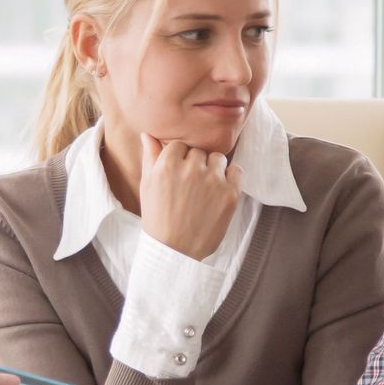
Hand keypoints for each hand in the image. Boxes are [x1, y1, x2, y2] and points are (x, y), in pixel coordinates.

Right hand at [138, 133, 242, 260]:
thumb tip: (148, 134)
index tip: (179, 173)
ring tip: (205, 189)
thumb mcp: (147, 186)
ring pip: (218, 158)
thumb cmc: (158, 218)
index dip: (180, 158)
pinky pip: (236, 170)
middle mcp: (191, 169)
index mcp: (167, 165)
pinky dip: (231, 178)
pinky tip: (220, 191)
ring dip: (213, 169)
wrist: (174, 250)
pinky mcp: (230, 193)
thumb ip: (150, 157)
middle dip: (195, 164)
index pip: (179, 145)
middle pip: (199, 151)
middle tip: (191, 186)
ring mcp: (212, 181)